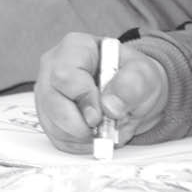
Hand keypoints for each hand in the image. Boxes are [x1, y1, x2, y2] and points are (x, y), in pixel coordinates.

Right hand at [34, 32, 168, 153]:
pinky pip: (56, 137)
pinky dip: (78, 144)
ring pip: (52, 123)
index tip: (101, 114)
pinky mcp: (48, 115)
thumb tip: (109, 105)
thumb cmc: (134, 77)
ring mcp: (47, 92)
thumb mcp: (144, 74)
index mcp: (75, 47)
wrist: (134, 94)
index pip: (65, 74)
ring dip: (81, 136)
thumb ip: (131, 85)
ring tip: (104, 127)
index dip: (83, 99)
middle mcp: (54, 66)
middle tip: (102, 126)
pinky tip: (94, 133)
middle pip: (52, 102)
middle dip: (80, 124)